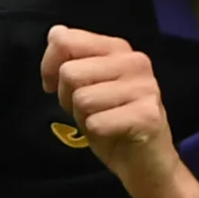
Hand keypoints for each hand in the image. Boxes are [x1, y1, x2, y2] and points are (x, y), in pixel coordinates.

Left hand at [41, 26, 185, 197]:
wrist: (147, 164)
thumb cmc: (112, 122)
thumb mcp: (84, 85)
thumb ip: (70, 58)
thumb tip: (55, 33)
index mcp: (119, 48)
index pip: (65, 41)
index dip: (50, 67)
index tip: (56, 86)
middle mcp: (136, 61)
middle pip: (70, 72)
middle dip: (68, 98)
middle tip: (89, 111)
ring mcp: (145, 88)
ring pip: (83, 98)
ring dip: (84, 117)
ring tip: (103, 121)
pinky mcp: (148, 115)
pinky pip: (97, 123)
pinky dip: (98, 134)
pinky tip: (115, 134)